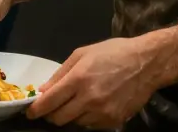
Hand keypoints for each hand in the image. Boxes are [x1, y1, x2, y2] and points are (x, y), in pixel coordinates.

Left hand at [27, 37, 161, 128]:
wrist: (147, 63)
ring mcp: (102, 113)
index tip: (30, 112)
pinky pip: (91, 125)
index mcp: (79, 79)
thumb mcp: (83, 53)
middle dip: (51, 115)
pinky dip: (87, 118)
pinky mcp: (113, 121)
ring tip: (77, 102)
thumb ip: (61, 73)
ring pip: (75, 124)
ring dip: (70, 116)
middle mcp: (89, 99)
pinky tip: (93, 105)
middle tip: (52, 107)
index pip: (49, 102)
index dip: (36, 110)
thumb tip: (43, 91)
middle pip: (59, 119)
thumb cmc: (113, 53)